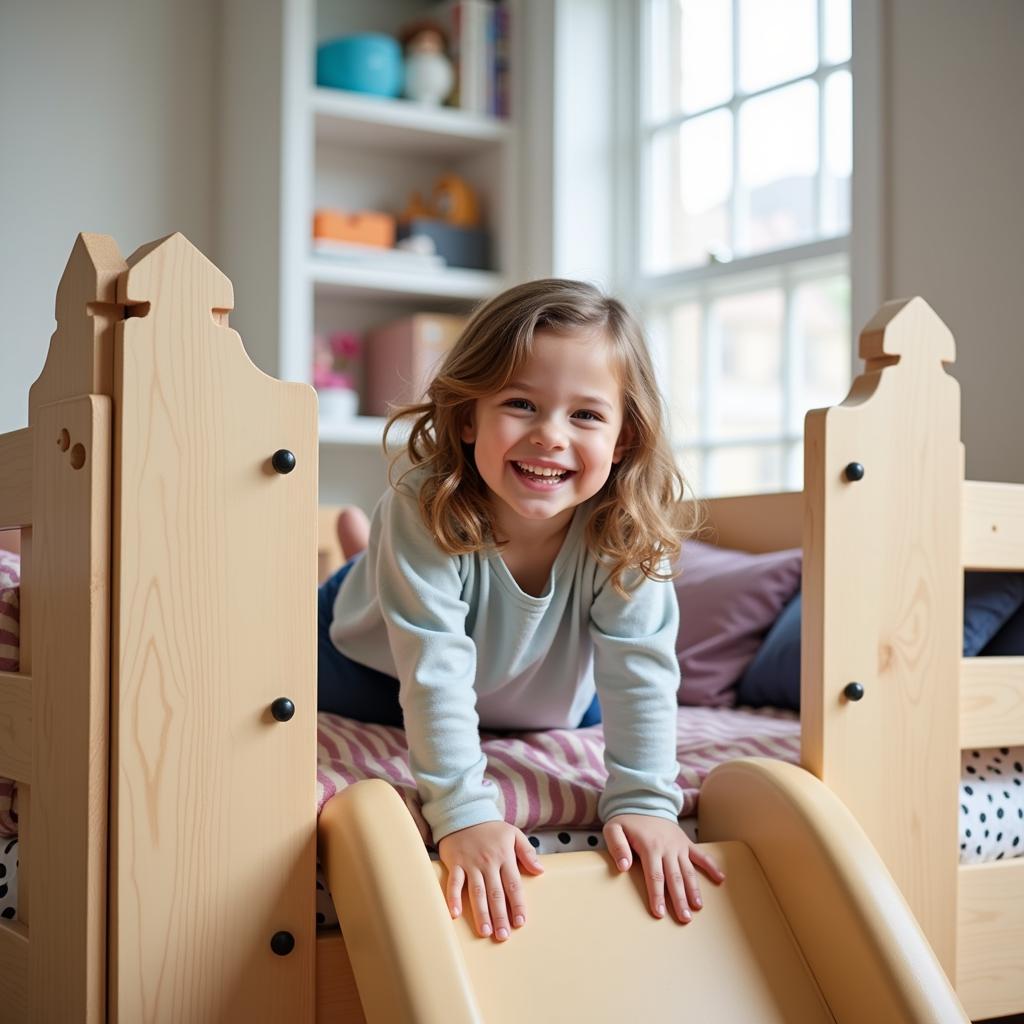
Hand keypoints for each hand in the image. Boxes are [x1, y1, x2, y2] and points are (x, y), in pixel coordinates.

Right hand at [438, 821, 543, 940]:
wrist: (464, 812)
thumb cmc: (490, 827)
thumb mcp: (513, 834)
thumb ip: (527, 852)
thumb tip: (540, 871)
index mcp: (504, 857)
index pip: (513, 885)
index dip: (517, 904)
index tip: (520, 922)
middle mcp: (488, 863)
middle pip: (496, 893)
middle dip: (500, 916)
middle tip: (503, 936)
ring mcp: (471, 864)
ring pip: (477, 892)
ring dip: (481, 913)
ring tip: (485, 931)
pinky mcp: (455, 863)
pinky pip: (454, 883)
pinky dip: (453, 898)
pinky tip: (454, 914)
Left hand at [603, 814, 724, 922]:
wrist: (644, 801)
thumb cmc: (627, 820)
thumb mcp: (613, 829)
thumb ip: (617, 847)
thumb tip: (623, 867)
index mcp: (650, 847)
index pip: (654, 876)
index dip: (657, 895)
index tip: (659, 913)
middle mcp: (667, 848)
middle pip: (674, 878)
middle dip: (679, 899)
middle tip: (684, 919)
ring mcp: (679, 846)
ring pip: (688, 871)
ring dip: (694, 889)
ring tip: (697, 907)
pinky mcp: (686, 843)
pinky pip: (701, 856)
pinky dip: (711, 866)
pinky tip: (720, 879)